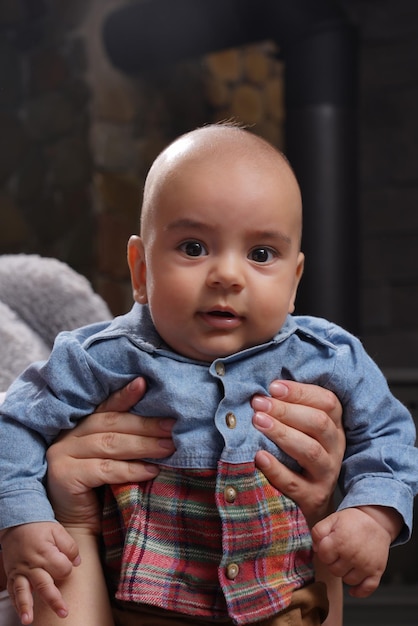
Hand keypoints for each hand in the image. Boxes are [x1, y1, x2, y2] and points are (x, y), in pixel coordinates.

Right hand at [1, 522, 79, 624]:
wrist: (18, 523)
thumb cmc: (40, 527)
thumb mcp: (58, 530)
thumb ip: (70, 547)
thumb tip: (77, 563)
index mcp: (45, 552)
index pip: (63, 569)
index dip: (68, 569)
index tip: (68, 563)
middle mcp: (32, 564)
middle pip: (45, 585)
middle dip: (55, 600)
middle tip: (64, 613)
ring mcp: (20, 571)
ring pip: (23, 591)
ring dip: (26, 607)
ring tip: (28, 620)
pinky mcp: (12, 575)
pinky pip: (13, 592)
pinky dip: (17, 604)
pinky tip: (22, 615)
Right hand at [46, 377, 174, 532]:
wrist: (78, 528)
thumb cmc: (100, 491)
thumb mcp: (111, 459)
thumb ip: (124, 440)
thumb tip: (163, 424)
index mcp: (79, 428)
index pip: (106, 408)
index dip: (125, 395)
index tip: (145, 383)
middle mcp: (67, 437)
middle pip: (111, 424)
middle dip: (145, 425)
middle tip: (172, 427)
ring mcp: (62, 455)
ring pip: (110, 444)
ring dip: (143, 445)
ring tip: (169, 447)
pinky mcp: (65, 475)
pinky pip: (104, 469)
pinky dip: (131, 468)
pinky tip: (152, 470)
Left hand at [252, 380, 344, 526]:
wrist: (311, 506)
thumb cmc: (298, 457)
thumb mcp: (303, 431)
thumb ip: (290, 410)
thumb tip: (262, 389)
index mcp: (334, 426)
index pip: (327, 402)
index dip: (300, 392)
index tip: (273, 386)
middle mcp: (335, 448)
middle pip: (318, 423)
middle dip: (286, 410)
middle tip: (259, 403)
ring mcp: (326, 474)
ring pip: (310, 450)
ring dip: (282, 433)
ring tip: (258, 421)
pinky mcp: (313, 498)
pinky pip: (294, 482)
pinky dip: (275, 468)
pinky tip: (258, 456)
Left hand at [311, 506, 398, 596]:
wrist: (376, 520)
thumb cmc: (354, 521)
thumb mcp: (332, 519)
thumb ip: (318, 532)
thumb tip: (316, 548)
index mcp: (340, 541)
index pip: (323, 556)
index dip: (324, 551)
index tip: (329, 547)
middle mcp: (352, 555)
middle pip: (334, 570)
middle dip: (334, 562)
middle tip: (339, 552)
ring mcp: (365, 565)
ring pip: (348, 580)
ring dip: (345, 573)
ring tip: (348, 561)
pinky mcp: (377, 571)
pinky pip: (366, 589)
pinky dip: (359, 591)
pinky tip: (353, 589)